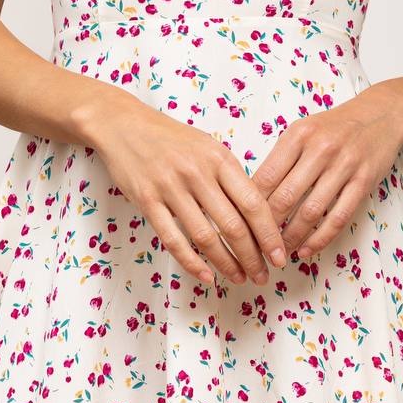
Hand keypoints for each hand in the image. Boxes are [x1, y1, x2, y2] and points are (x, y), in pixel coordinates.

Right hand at [78, 89, 286, 286]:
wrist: (124, 125)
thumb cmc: (171, 139)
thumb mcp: (208, 147)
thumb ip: (230, 177)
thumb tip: (258, 214)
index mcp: (219, 158)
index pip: (253, 203)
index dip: (269, 234)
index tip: (279, 256)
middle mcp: (197, 173)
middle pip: (233, 225)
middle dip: (252, 257)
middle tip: (262, 276)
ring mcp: (171, 188)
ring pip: (205, 237)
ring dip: (226, 264)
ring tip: (239, 278)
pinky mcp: (147, 201)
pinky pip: (173, 240)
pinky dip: (192, 263)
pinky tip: (207, 276)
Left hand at [250, 86, 402, 257]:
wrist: (381, 115)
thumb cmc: (334, 127)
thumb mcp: (302, 131)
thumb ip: (280, 159)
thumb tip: (251, 196)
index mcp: (298, 135)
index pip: (265, 177)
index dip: (249, 207)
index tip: (241, 226)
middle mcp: (320, 149)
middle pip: (285, 197)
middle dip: (267, 229)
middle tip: (255, 248)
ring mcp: (344, 165)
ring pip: (311, 212)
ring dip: (291, 238)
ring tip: (278, 254)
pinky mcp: (364, 181)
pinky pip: (339, 217)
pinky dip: (320, 239)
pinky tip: (306, 250)